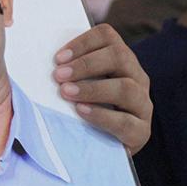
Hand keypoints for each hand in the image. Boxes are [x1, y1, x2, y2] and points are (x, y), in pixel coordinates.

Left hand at [53, 24, 151, 154]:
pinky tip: (81, 111)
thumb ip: (69, 69)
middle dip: (86, 64)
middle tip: (58, 75)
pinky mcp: (141, 132)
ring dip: (92, 88)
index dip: (83, 42)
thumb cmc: (85, 108)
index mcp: (121, 60)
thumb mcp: (79, 84)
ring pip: (126, 88)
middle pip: (119, 57)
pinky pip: (125, 121)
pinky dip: (101, 115)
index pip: (108, 37)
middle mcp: (137, 78)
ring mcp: (142, 105)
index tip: (58, 58)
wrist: (102, 148)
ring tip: (67, 92)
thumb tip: (43, 59)